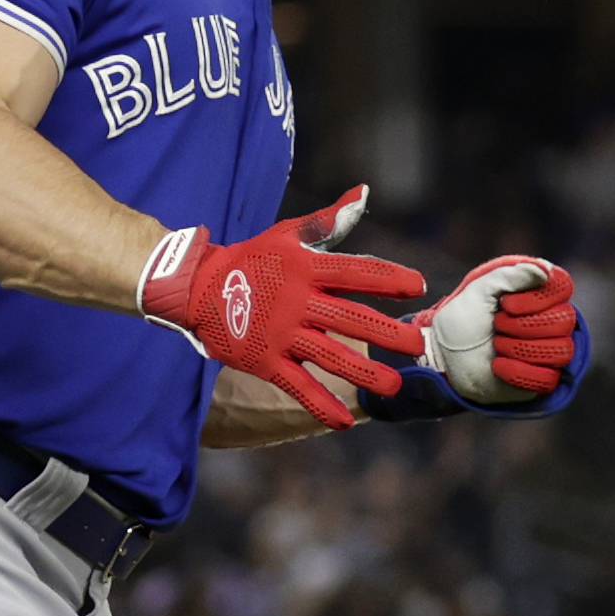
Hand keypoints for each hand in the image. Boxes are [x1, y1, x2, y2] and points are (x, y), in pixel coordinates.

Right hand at [137, 186, 426, 430]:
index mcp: (305, 268)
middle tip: (417, 345)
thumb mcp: (286, 235)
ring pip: (330, 356)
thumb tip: (361, 193)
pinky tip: (344, 422)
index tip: (418, 285)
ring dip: (364, 372)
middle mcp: (297, 301)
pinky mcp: (265, 361)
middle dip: (387, 332)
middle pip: (350, 318)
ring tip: (394, 385)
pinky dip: (320, 404)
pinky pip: (298, 386)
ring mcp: (281, 334)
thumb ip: (328, 221)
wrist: (196, 288)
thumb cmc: (251, 259)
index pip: (355, 271)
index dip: (388, 278)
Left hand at [422, 256, 579, 403]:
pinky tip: (498, 366)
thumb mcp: (480, 290)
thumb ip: (509, 275)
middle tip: (496, 325)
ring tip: (496, 345)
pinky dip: (518, 372)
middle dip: (522, 325)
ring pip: (559, 350)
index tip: (505, 303)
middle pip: (563, 320)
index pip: (563, 287)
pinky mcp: (543, 379)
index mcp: (541, 294)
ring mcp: (550, 351)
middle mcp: (552, 321)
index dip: (537, 297)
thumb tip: (545, 269)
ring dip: (519, 347)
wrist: (446, 355)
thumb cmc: (465, 318)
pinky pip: (548, 379)